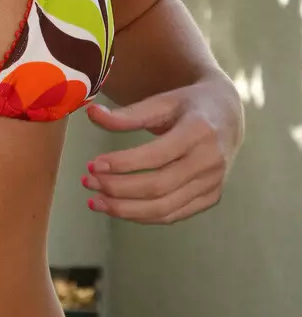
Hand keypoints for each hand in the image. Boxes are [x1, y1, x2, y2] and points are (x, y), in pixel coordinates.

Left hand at [82, 76, 243, 224]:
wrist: (227, 115)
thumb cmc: (189, 104)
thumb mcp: (162, 101)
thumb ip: (128, 113)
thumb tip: (90, 114)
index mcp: (200, 131)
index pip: (157, 155)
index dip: (123, 164)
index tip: (92, 164)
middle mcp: (211, 161)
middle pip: (159, 187)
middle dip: (118, 189)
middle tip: (87, 183)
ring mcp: (214, 184)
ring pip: (165, 208)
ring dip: (126, 209)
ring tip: (95, 201)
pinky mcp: (211, 198)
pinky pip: (174, 215)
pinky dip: (143, 216)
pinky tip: (118, 207)